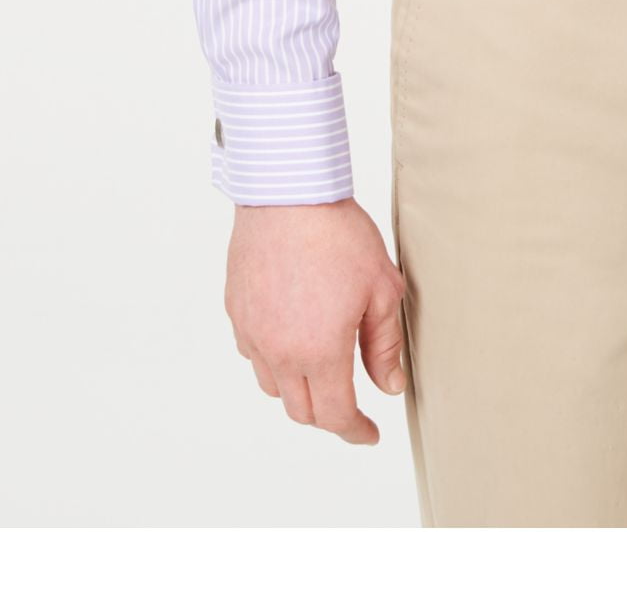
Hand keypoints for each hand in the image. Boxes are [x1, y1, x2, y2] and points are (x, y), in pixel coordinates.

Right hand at [224, 197, 407, 443]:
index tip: (368, 434)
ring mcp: (252, 333)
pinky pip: (253, 353)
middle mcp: (279, 352)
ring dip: (299, 388)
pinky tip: (292, 337)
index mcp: (320, 352)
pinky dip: (274, 359)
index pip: (335, 415)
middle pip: (301, 409)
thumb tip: (389, 386)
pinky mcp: (236, 312)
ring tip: (322, 369)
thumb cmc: (338, 235)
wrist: (288, 193)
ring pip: (273, 385)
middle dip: (329, 415)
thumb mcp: (381, 289)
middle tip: (351, 404)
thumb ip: (385, 345)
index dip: (355, 431)